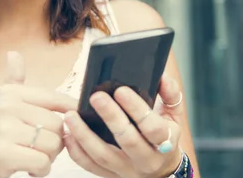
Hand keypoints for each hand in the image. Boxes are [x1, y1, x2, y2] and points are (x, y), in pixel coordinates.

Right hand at [0, 51, 76, 177]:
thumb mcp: (1, 105)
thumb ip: (14, 80)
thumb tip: (14, 53)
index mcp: (11, 93)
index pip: (55, 98)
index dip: (71, 111)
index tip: (76, 120)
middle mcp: (7, 106)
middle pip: (58, 124)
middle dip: (56, 142)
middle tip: (41, 149)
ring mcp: (4, 129)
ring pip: (53, 144)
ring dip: (50, 158)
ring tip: (35, 158)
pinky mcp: (3, 153)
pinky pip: (42, 162)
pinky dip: (41, 171)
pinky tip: (31, 170)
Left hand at [63, 75, 184, 177]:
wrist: (163, 171)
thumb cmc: (166, 137)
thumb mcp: (174, 116)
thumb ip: (170, 95)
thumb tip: (162, 76)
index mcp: (165, 142)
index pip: (152, 127)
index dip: (137, 109)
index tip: (121, 90)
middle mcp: (146, 160)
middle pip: (127, 140)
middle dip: (110, 117)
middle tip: (96, 97)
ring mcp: (127, 170)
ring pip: (103, 155)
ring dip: (85, 135)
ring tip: (71, 115)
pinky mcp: (111, 176)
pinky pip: (91, 166)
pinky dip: (77, 152)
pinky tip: (68, 135)